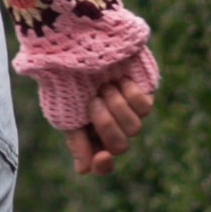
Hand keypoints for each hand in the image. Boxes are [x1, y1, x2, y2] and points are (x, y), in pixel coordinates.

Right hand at [64, 61, 155, 176]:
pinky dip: (130, 94)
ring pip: (134, 128)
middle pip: (119, 146)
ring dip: (117, 106)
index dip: (104, 165)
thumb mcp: (65, 109)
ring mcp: (127, 110)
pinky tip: (120, 79)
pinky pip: (145, 107)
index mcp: (88, 132)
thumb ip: (76, 141)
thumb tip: (84, 171)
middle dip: (106, 124)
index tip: (102, 156)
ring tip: (105, 85)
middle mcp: (110, 124)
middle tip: (94, 100)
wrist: (80, 40)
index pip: (102, 164)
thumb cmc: (67, 74)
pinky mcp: (143, 93)